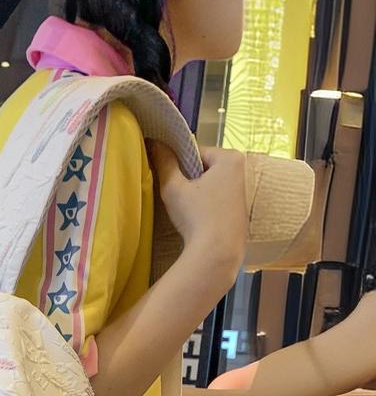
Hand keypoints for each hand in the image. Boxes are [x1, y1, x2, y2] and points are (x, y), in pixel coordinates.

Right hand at [148, 142, 247, 271]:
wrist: (217, 253)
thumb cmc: (197, 216)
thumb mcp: (173, 187)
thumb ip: (164, 163)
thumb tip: (152, 142)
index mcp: (230, 158)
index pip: (195, 152)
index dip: (177, 164)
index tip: (168, 179)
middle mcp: (242, 170)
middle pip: (204, 168)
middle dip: (188, 179)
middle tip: (176, 196)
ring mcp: (243, 192)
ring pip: (210, 185)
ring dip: (196, 193)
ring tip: (185, 210)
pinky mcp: (240, 212)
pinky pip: (217, 200)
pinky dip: (205, 206)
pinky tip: (196, 221)